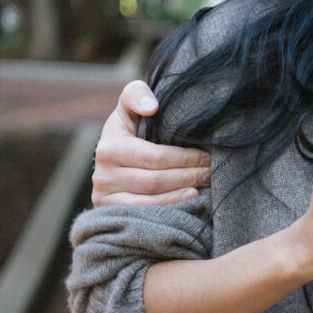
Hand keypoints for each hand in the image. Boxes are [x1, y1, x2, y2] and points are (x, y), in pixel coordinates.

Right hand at [92, 81, 211, 206]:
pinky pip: (144, 218)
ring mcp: (103, 199)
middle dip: (188, 176)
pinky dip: (169, 211)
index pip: (153, 157)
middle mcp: (101, 175)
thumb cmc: (130, 130)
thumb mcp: (129, 107)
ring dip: (181, 196)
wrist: (113, 161)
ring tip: (203, 188)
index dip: (184, 159)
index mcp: (108, 147)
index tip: (207, 156)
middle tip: (211, 173)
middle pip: (154, 181)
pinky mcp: (110, 216)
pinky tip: (188, 204)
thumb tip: (152, 108)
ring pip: (150, 202)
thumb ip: (137, 94)